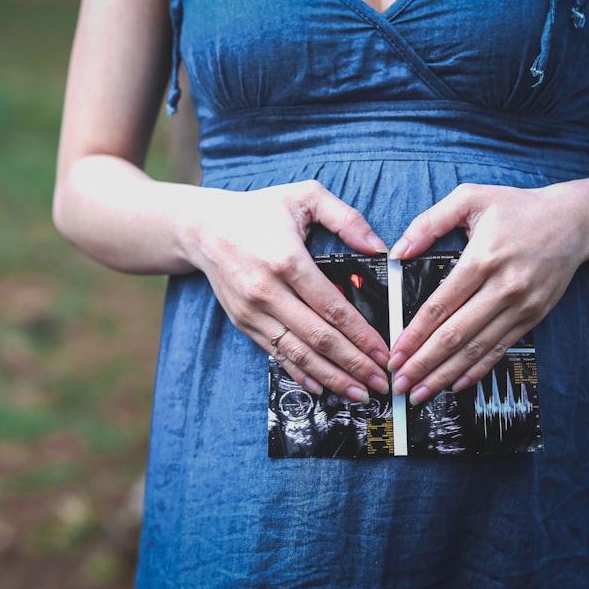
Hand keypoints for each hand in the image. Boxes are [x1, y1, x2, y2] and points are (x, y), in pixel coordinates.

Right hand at [187, 179, 391, 402]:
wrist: (204, 227)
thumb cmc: (259, 210)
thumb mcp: (305, 196)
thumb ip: (347, 218)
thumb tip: (379, 248)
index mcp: (287, 260)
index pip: (333, 308)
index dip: (361, 335)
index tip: (384, 353)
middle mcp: (267, 291)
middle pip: (318, 338)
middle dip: (354, 364)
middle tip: (381, 383)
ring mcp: (252, 311)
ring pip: (298, 353)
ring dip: (332, 377)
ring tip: (359, 393)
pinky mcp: (243, 322)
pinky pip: (276, 353)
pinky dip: (300, 373)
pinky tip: (323, 387)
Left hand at [385, 181, 588, 404]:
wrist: (574, 221)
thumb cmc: (517, 208)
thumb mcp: (470, 198)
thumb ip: (429, 222)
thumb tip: (397, 251)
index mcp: (483, 259)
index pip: (441, 306)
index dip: (415, 334)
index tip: (395, 353)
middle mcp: (503, 287)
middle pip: (456, 334)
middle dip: (424, 363)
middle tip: (400, 383)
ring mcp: (521, 306)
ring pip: (477, 348)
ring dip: (446, 374)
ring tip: (420, 393)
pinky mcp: (533, 317)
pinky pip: (500, 349)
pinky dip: (477, 370)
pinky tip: (456, 384)